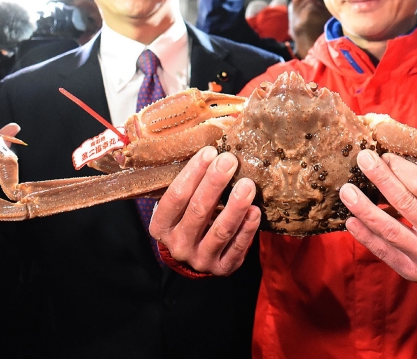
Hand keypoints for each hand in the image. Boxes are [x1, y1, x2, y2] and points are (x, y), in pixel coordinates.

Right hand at [150, 147, 260, 275]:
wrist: (194, 255)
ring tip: (247, 185)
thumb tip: (211, 150)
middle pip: (198, 211)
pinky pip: (237, 248)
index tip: (210, 152)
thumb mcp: (178, 204)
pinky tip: (255, 210)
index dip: (193, 173)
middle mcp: (178, 244)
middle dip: (215, 183)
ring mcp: (200, 259)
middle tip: (229, 161)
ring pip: (220, 231)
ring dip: (235, 206)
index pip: (175, 197)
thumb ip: (188, 183)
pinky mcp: (222, 267)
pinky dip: (247, 229)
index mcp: (161, 226)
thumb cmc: (186, 218)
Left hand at [339, 150, 416, 281]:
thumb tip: (397, 156)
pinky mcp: (411, 271)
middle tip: (362, 160)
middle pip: (405, 204)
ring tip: (346, 191)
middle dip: (381, 179)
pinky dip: (365, 235)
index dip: (402, 169)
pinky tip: (351, 220)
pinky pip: (383, 251)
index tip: (384, 155)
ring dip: (364, 209)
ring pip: (389, 230)